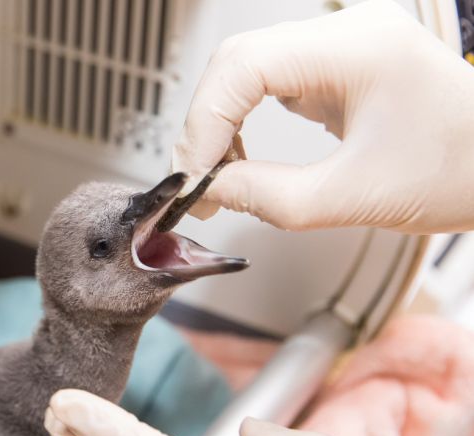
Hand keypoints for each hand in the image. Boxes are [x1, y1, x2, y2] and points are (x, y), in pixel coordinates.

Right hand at [172, 0, 473, 232]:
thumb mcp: (356, 196)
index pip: (246, 65)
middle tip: (190, 179)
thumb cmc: (460, 172)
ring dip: (219, 122)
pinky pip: (268, 85)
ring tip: (212, 176)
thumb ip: (271, 198)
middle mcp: (345, 36)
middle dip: (204, 122)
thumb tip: (212, 193)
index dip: (205, 120)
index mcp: (357, 50)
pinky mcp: (335, 71)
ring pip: (246, 70)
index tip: (192, 173)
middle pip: (237, 61)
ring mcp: (339, 49)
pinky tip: (238, 159)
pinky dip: (242, 122)